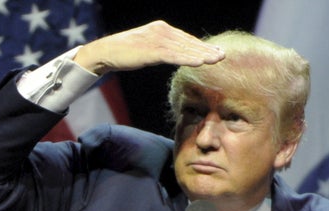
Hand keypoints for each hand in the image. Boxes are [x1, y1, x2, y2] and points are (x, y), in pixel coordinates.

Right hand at [73, 20, 225, 74]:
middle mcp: (161, 30)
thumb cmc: (126, 53)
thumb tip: (177, 55)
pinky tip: (199, 63)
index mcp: (161, 28)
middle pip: (188, 42)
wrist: (106, 52)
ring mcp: (156, 39)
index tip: (216, 52)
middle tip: (222, 55)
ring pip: (183, 49)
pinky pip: (173, 56)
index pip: (185, 38)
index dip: (201, 46)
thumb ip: (163, 49)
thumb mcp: (147, 47)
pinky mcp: (151, 50)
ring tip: (215, 60)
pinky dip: (188, 59)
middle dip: (206, 49)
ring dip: (201, 55)